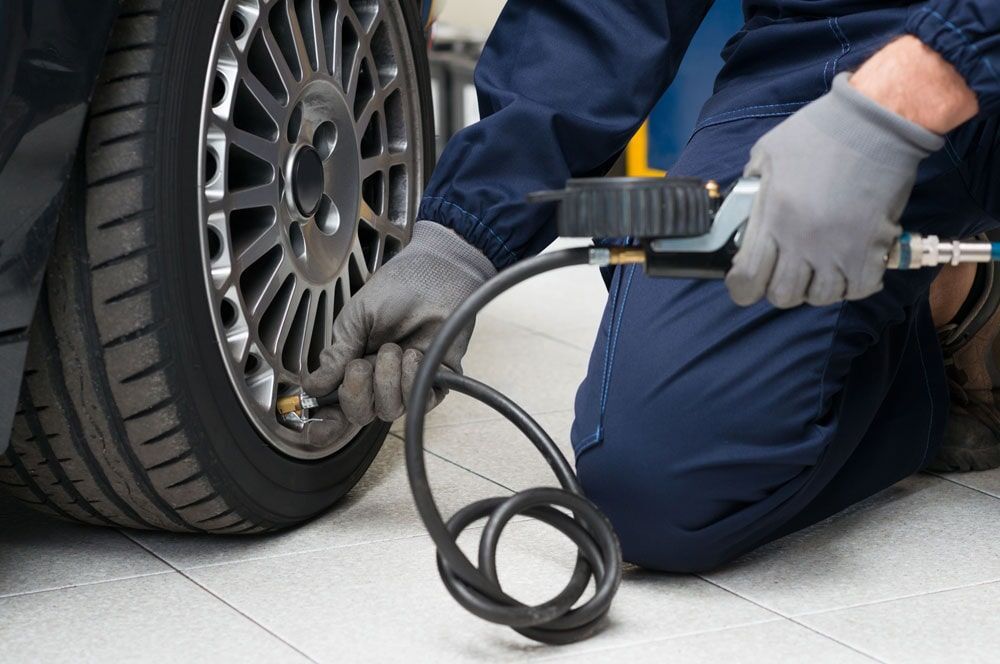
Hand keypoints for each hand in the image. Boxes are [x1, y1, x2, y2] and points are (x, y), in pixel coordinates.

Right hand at [302, 221, 495, 445]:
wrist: (435, 274)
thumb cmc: (397, 289)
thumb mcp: (356, 319)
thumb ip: (337, 354)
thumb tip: (314, 386)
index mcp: (354, 365)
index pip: (338, 407)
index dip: (326, 424)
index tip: (317, 429)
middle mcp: (380, 380)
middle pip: (360, 416)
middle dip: (357, 393)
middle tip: (362, 364)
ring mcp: (408, 383)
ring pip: (389, 411)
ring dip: (387, 380)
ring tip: (394, 350)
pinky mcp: (436, 382)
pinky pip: (420, 401)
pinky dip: (412, 380)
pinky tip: (414, 355)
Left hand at [725, 72, 943, 307]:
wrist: (876, 122)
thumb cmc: (819, 132)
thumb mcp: (767, 154)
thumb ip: (751, 189)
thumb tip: (742, 213)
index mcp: (773, 218)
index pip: (748, 279)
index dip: (742, 288)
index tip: (744, 283)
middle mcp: (803, 241)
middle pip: (783, 296)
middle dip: (779, 288)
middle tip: (786, 271)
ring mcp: (839, 249)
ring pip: (820, 297)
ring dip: (816, 287)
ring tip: (819, 267)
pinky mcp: (872, 249)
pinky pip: (858, 290)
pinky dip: (852, 284)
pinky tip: (848, 267)